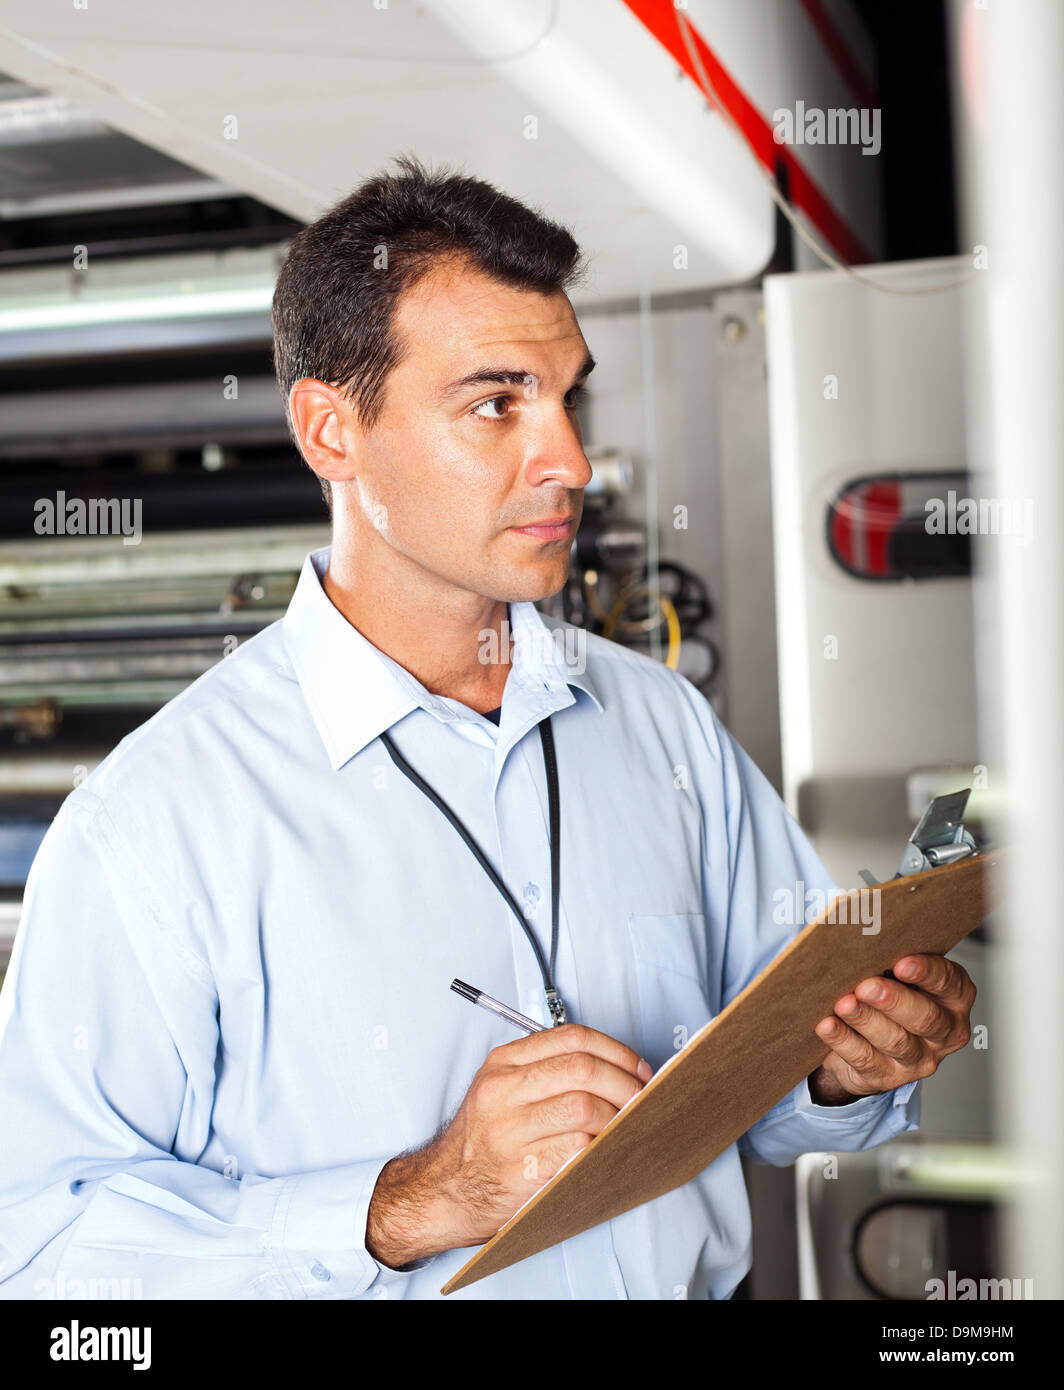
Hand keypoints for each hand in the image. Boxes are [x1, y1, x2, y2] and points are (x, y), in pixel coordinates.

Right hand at [366, 1023, 650, 1267]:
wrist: (441, 1192)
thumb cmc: (483, 1142)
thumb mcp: (501, 1091)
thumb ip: (547, 1073)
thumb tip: (618, 1071)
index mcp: (502, 1064)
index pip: (572, 1038)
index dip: (617, 1051)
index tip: (640, 1069)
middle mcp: (501, 1092)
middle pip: (583, 1070)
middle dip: (626, 1084)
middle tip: (644, 1101)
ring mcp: (508, 1133)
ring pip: (584, 1109)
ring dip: (619, 1119)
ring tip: (628, 1128)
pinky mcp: (519, 1172)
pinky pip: (576, 1151)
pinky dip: (601, 1149)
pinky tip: (608, 1153)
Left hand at [808, 954, 975, 1104]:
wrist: (868, 1037)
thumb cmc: (888, 991)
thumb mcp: (897, 973)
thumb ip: (891, 958)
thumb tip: (863, 941)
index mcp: (955, 998)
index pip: (948, 983)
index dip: (926, 973)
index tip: (901, 963)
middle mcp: (945, 1032)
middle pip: (925, 1018)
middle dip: (894, 1000)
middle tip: (866, 986)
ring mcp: (919, 1059)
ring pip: (895, 1041)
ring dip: (866, 1020)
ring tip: (844, 1004)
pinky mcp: (888, 1077)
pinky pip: (865, 1059)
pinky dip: (844, 1040)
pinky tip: (828, 1025)